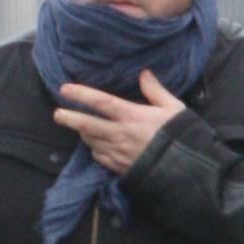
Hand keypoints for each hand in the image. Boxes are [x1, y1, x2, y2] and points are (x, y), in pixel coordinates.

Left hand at [52, 72, 185, 176]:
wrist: (186, 170)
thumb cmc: (182, 136)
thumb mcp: (173, 108)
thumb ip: (156, 90)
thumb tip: (144, 73)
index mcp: (133, 116)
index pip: (101, 102)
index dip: (82, 94)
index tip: (65, 89)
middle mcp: (121, 134)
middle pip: (87, 125)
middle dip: (70, 119)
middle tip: (57, 114)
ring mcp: (118, 153)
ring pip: (91, 142)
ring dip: (83, 133)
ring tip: (79, 127)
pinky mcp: (120, 168)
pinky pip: (100, 157)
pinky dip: (95, 150)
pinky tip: (97, 145)